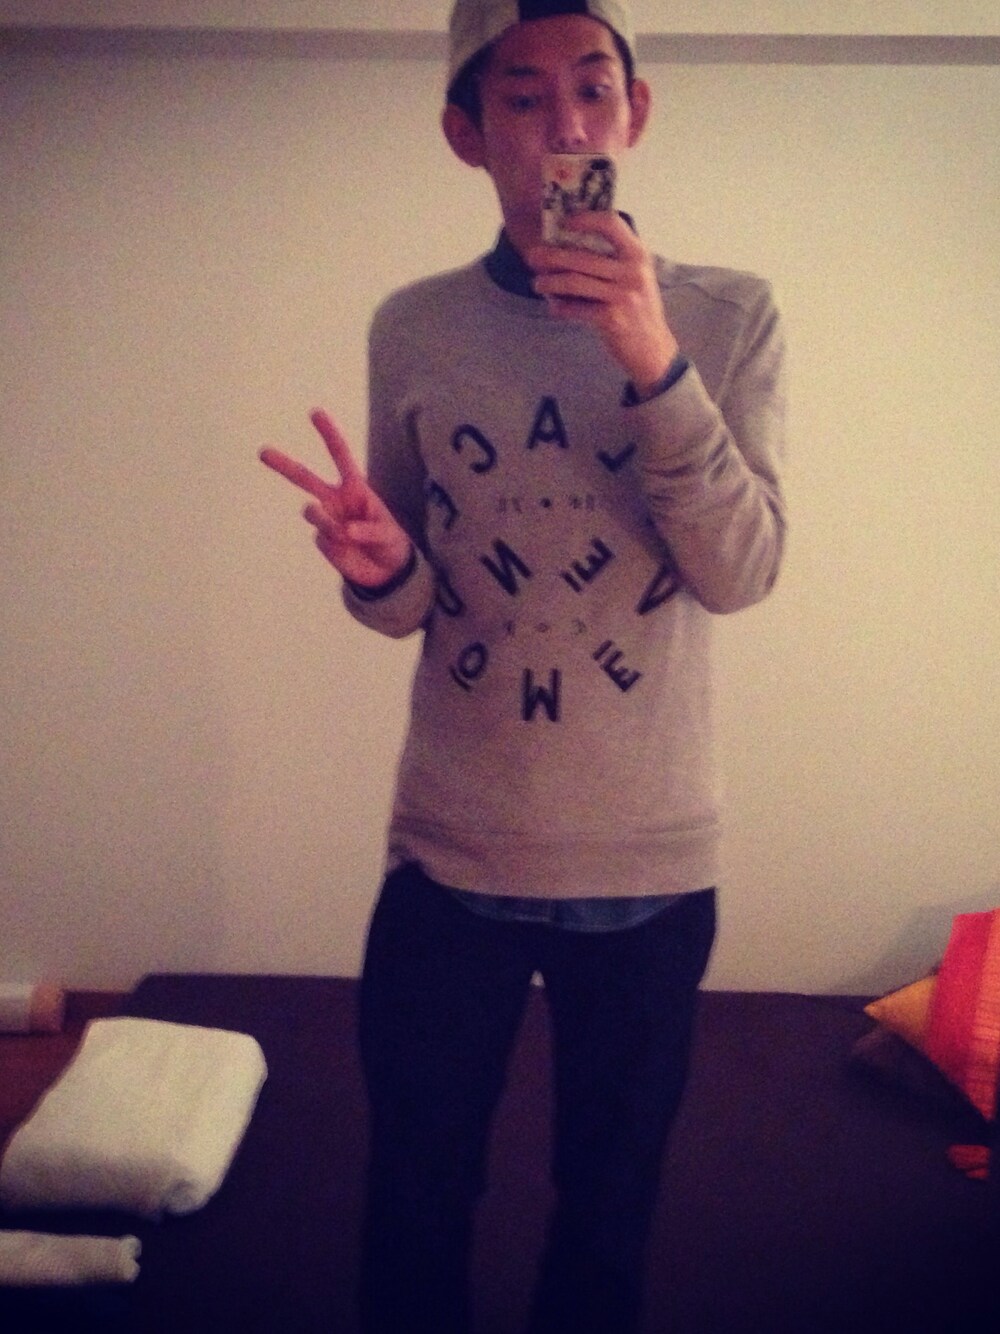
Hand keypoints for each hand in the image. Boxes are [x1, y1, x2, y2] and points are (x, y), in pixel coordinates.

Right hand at [260, 409, 411, 587]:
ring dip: (323, 519)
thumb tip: (346, 530)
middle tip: (262, 452)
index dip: (329, 435)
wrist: (385, 571)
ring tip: (344, 534)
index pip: (340, 456)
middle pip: (305, 478)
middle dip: (284, 465)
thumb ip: (370, 530)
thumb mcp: (388, 535)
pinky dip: (337, 545)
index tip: (315, 413)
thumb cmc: (389, 543)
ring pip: (312, 512)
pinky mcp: (323, 541)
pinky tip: (349, 550)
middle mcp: (336, 500)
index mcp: (355, 488)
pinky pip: (323, 538)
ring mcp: (327, 520)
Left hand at [527, 213, 678, 396]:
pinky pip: (576, 308)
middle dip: (552, 256)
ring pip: (575, 282)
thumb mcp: (637, 277)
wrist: (653, 349)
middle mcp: (633, 271)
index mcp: (638, 255)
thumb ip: (615, 260)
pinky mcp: (612, 318)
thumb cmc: (639, 310)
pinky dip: (561, 308)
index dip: (585, 219)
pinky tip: (553, 307)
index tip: (564, 224)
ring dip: (550, 282)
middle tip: (532, 257)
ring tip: (537, 284)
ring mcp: (623, 295)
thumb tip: (573, 244)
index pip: (611, 224)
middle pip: (582, 256)